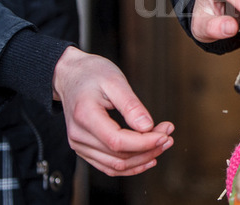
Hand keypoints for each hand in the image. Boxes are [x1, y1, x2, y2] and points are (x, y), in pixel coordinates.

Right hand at [52, 46, 173, 175]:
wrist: (70, 75)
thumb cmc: (92, 73)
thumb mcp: (115, 81)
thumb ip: (131, 105)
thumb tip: (148, 127)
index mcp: (85, 116)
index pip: (117, 141)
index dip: (145, 142)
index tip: (165, 134)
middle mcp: (79, 136)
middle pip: (118, 156)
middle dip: (149, 149)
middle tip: (169, 135)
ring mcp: (80, 145)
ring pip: (115, 165)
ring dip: (143, 159)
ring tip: (164, 144)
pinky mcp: (85, 149)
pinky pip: (109, 166)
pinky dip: (131, 166)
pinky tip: (149, 158)